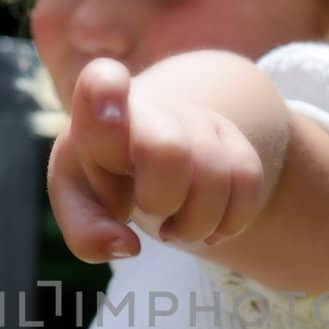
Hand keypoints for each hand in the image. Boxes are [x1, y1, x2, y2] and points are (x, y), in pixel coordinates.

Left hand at [46, 57, 269, 264]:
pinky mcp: (235, 140)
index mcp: (97, 116)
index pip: (102, 82)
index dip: (107, 92)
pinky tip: (209, 229)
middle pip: (169, 149)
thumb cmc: (106, 177)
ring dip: (194, 225)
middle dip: (160, 199)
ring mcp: (198, 120)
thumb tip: (126, 247)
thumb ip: (85, 232)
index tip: (109, 107)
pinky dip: (230, 222)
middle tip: (148, 210)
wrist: (151, 152)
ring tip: (175, 228)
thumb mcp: (79, 202)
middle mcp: (153, 107)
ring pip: (215, 176)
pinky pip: (249, 181)